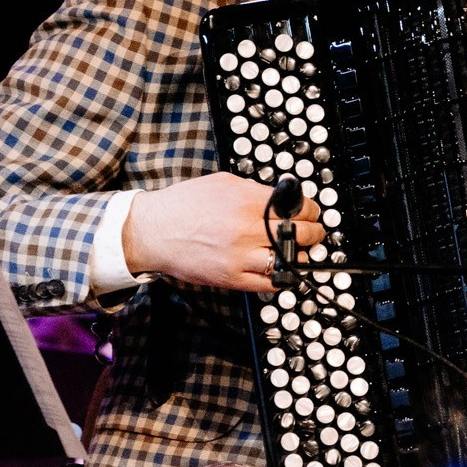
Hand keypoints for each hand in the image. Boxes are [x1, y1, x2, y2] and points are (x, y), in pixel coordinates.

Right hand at [120, 172, 325, 291]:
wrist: (153, 231)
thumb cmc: (183, 206)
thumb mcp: (223, 183)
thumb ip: (254, 190)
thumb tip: (280, 197)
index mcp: (247, 201)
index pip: (297, 208)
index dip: (311, 211)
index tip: (311, 213)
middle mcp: (246, 229)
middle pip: (300, 234)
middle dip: (313, 233)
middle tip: (313, 232)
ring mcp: (240, 256)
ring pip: (290, 260)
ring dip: (300, 256)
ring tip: (297, 251)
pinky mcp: (232, 278)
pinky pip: (269, 283)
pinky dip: (282, 277)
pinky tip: (282, 269)